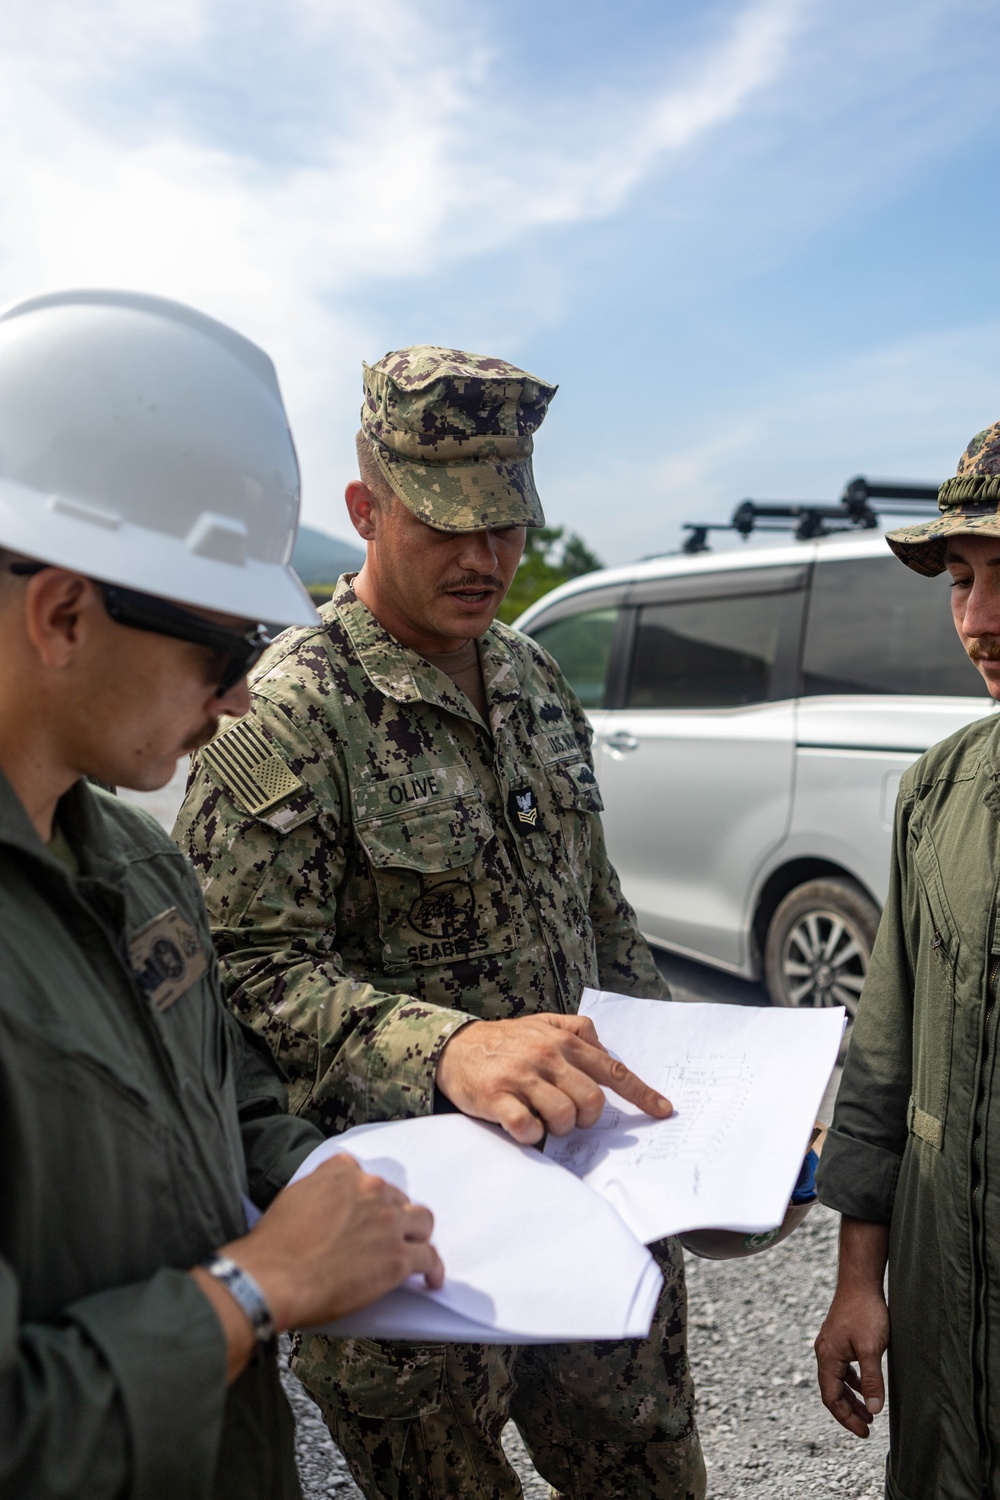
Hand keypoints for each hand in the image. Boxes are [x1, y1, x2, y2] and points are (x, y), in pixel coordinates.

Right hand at [193, 1154, 442, 1378]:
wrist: (274, 1277)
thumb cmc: (274, 1246)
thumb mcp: (292, 1197)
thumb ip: (318, 1190)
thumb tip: (324, 1205)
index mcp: (343, 1173)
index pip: (364, 1175)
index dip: (367, 1198)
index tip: (364, 1213)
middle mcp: (371, 1190)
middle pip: (397, 1198)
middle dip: (392, 1216)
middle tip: (384, 1238)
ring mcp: (388, 1223)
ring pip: (422, 1221)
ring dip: (417, 1235)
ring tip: (414, 1251)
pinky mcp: (398, 1257)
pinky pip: (429, 1258)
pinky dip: (432, 1269)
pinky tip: (431, 1279)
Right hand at [435, 1012, 671, 1145]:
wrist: (454, 1046)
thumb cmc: (505, 1040)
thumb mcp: (542, 1024)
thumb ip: (577, 1031)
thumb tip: (605, 1049)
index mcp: (563, 1041)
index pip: (612, 1071)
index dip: (642, 1094)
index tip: (663, 1110)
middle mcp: (546, 1056)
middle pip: (592, 1101)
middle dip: (588, 1118)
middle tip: (571, 1116)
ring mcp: (522, 1077)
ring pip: (564, 1117)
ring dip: (559, 1128)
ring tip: (543, 1119)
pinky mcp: (497, 1097)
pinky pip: (527, 1128)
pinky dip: (532, 1135)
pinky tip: (523, 1127)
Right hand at [815, 1283, 888, 1436]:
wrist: (860, 1282)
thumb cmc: (865, 1313)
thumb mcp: (872, 1349)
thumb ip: (872, 1380)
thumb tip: (874, 1410)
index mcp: (827, 1357)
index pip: (831, 1398)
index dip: (847, 1418)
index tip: (865, 1432)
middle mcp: (824, 1352)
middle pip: (831, 1391)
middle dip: (848, 1412)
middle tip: (867, 1428)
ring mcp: (830, 1345)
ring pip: (837, 1380)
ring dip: (851, 1398)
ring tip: (868, 1413)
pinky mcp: (838, 1339)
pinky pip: (841, 1368)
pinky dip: (852, 1382)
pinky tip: (865, 1387)